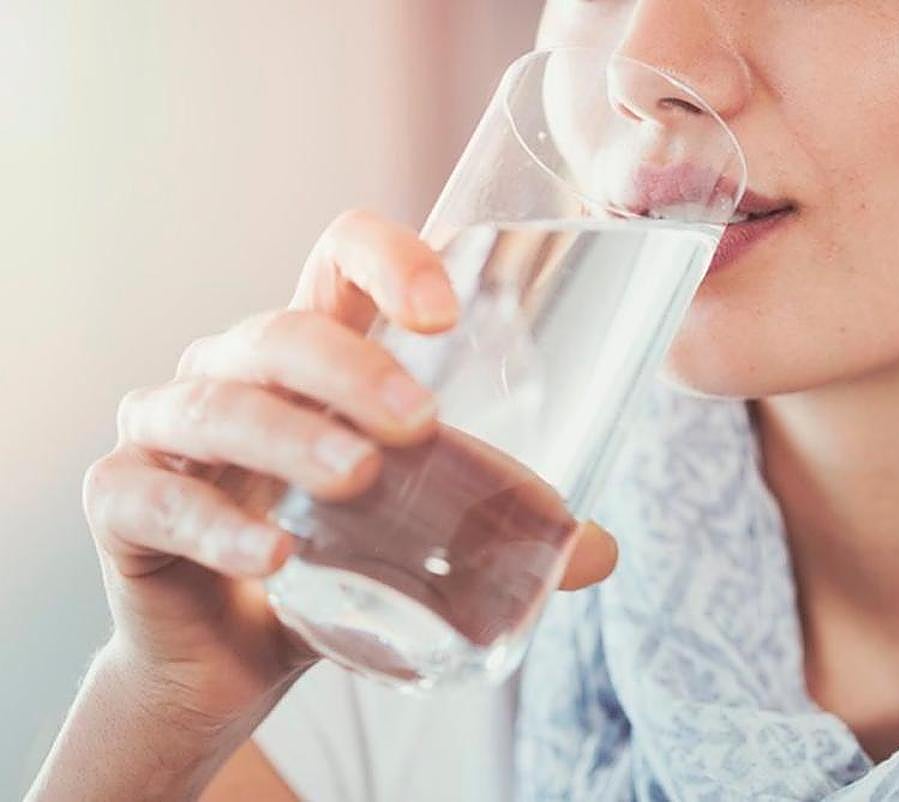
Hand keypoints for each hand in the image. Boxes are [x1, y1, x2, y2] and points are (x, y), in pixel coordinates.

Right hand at [83, 209, 617, 732]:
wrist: (233, 659)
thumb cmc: (330, 564)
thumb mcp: (417, 532)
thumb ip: (495, 527)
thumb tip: (598, 551)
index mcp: (313, 359)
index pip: (338, 261)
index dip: (388, 258)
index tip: (446, 311)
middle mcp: (235, 374)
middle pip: (282, 333)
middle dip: (351, 369)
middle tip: (419, 424)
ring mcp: (169, 431)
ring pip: (219, 404)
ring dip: (291, 437)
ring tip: (357, 479)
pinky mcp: (123, 500)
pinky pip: (154, 496)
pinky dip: (215, 524)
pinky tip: (273, 558)